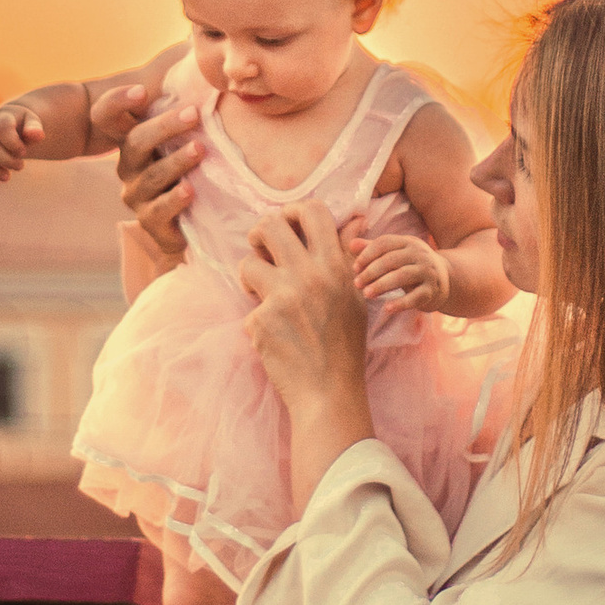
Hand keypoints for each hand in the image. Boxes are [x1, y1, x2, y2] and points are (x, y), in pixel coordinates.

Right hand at [0, 102, 46, 180]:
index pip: (1, 128)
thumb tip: (38, 136)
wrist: (6, 125)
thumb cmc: (21, 126)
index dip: (13, 144)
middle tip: (20, 166)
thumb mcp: (31, 123)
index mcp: (0, 116)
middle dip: (6, 161)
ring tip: (7, 177)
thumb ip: (34, 128)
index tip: (23, 153)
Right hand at [103, 82, 200, 265]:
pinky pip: (159, 209)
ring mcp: (136, 194)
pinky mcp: (149, 221)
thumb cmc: (190, 168)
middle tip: (194, 114)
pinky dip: (175, 199)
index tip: (141, 91)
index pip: (108, 116)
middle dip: (165, 126)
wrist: (193, 222)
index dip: (117, 102)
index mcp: (133, 139)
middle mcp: (128, 165)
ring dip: (176, 161)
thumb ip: (186, 102)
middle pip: (136, 141)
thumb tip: (195, 52)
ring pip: (151, 175)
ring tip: (199, 150)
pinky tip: (191, 189)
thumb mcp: (186, 135)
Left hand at [238, 205, 372, 417]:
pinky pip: (248, 308)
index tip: (289, 227)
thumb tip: (357, 218)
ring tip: (261, 295)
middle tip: (262, 249)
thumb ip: (347, 256)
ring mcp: (282, 297)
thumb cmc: (344, 345)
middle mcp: (308, 275)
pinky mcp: (260, 321)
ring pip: (247, 263)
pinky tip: (273, 337)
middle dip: (259, 233)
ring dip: (250, 277)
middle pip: (270, 224)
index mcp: (335, 266)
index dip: (294, 212)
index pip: (312, 211)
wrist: (329, 392)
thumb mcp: (356, 295)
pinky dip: (257, 320)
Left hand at [346, 216, 450, 311]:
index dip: (367, 254)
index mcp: (408, 242)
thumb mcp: (395, 254)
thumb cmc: (411, 265)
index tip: (355, 268)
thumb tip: (351, 244)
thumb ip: (373, 249)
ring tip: (366, 294)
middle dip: (371, 272)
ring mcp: (427, 272)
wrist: (445, 279)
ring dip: (382, 285)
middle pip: (391, 260)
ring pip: (402, 276)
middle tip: (356, 284)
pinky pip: (415, 297)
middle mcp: (419, 254)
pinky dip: (401, 303)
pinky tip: (386, 308)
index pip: (384, 243)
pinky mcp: (431, 291)